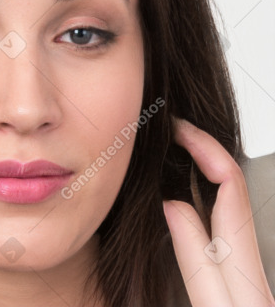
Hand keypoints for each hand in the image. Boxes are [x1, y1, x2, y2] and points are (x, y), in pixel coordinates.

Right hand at [162, 117, 274, 306]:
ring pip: (224, 197)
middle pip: (230, 181)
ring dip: (200, 166)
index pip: (228, 180)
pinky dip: (199, 194)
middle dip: (203, 147)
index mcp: (241, 252)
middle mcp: (243, 248)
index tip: (178, 129)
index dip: (204, 147)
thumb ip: (195, 256)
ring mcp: (239, 256)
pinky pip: (216, 216)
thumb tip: (174, 204)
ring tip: (173, 150)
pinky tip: (180, 195)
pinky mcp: (231, 267)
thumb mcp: (215, 304)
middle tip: (173, 131)